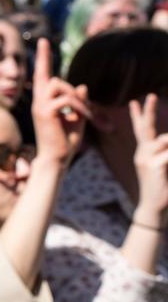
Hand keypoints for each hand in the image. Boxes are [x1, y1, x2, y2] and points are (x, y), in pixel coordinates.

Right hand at [29, 39, 87, 165]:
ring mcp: (39, 106)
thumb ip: (78, 102)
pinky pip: (66, 99)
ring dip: (76, 98)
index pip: (42, 74)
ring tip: (84, 116)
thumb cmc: (65, 141)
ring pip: (59, 85)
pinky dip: (78, 107)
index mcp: (43, 101)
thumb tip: (82, 85)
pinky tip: (82, 119)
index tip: (44, 41)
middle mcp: (38, 101)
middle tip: (86, 112)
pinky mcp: (44, 112)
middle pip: (53, 78)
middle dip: (71, 90)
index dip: (44, 57)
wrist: (56, 159)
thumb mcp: (77, 118)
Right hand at [131, 94, 167, 224]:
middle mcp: (142, 153)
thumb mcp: (162, 166)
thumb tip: (164, 138)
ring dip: (167, 145)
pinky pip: (167, 153)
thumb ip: (162, 151)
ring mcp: (145, 158)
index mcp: (144, 152)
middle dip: (148, 111)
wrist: (154, 206)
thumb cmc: (161, 187)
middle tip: (151, 95)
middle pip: (145, 127)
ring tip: (163, 164)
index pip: (140, 130)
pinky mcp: (153, 165)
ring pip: (164, 140)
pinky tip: (164, 169)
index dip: (138, 115)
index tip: (135, 101)